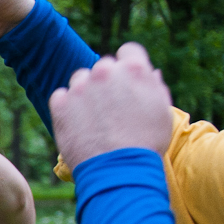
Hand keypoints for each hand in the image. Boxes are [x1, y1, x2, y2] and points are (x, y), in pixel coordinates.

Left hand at [50, 43, 173, 171]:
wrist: (119, 171)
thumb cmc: (147, 144)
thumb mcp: (162, 111)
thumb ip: (154, 86)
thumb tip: (150, 72)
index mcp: (134, 68)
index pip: (128, 52)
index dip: (128, 67)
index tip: (126, 84)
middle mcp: (106, 71)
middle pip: (103, 67)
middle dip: (106, 82)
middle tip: (110, 109)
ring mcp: (80, 87)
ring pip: (80, 80)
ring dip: (85, 93)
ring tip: (94, 120)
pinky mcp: (60, 104)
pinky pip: (60, 97)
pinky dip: (67, 108)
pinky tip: (78, 125)